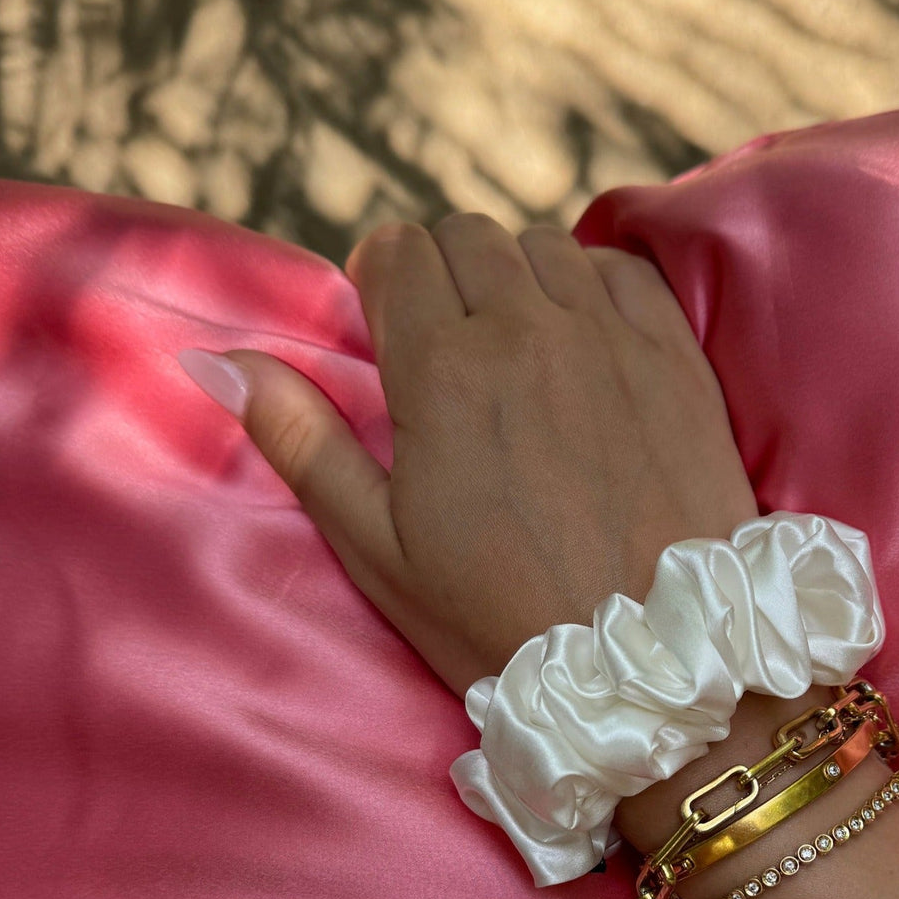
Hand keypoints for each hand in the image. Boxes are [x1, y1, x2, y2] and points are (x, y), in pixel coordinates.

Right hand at [209, 214, 757, 698]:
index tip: (390, 338)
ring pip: (545, 245)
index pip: (396, 252)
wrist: (653, 663)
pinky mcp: (676, 358)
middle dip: (444, 276)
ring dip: (517, 278)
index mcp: (443, 370)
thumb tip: (222, 360)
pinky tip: (587, 345)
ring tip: (518, 351)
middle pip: (467, 236)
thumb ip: (303, 441)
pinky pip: (624, 272)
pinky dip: (594, 287)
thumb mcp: (378, 549)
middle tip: (449, 352)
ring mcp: (612, 337)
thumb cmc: (500, 620)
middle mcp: (529, 330)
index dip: (380, 285)